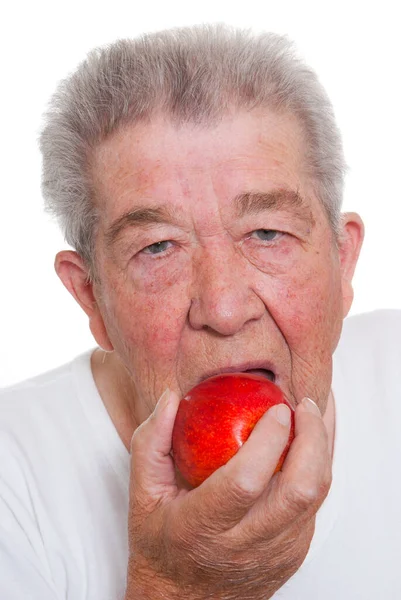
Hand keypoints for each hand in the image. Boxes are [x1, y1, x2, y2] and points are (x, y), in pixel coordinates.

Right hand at [125, 391, 331, 599]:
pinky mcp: (293, 553)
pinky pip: (316, 504)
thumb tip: (170, 398)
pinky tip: (309, 443)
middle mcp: (245, 544)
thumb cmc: (162, 544)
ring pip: (316, 496)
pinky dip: (318, 467)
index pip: (244, 482)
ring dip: (322, 449)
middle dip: (312, 439)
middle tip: (305, 405)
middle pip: (299, 490)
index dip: (268, 441)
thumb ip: (151, 442)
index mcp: (202, 527)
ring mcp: (276, 552)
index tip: (276, 408)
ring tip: (312, 416)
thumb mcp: (142, 493)